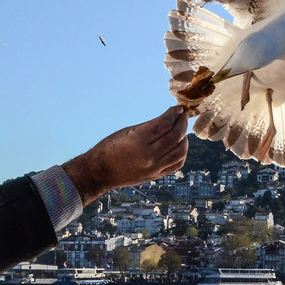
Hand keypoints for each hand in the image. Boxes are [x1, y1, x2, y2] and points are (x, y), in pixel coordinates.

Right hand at [63, 106, 188, 205]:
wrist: (100, 172)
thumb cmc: (111, 147)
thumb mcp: (128, 131)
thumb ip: (151, 126)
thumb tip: (171, 117)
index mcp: (138, 141)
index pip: (163, 124)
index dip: (173, 114)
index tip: (177, 108)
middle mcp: (148, 156)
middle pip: (174, 137)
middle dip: (181, 123)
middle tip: (182, 115)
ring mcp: (153, 168)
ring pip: (180, 151)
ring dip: (184, 138)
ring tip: (181, 130)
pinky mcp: (155, 176)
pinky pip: (176, 164)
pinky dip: (181, 153)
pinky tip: (179, 144)